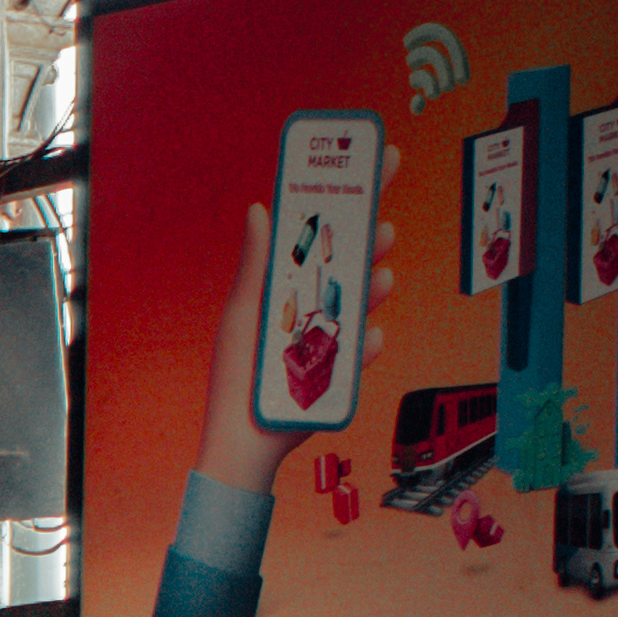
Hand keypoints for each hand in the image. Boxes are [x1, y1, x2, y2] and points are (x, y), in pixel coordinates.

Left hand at [196, 166, 397, 496]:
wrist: (243, 445)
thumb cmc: (235, 378)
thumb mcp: (244, 313)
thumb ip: (257, 265)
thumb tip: (260, 209)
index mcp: (286, 290)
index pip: (318, 240)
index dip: (344, 206)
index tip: (367, 171)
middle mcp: (312, 309)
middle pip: (348, 266)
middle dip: (368, 242)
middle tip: (381, 219)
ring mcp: (331, 339)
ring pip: (362, 306)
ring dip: (375, 287)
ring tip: (382, 272)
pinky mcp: (341, 373)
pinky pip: (362, 355)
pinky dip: (367, 347)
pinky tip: (370, 337)